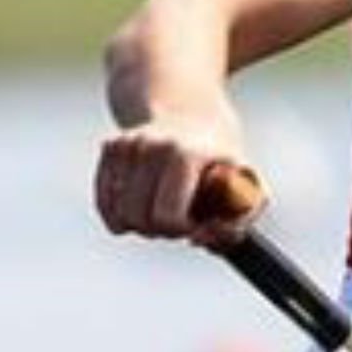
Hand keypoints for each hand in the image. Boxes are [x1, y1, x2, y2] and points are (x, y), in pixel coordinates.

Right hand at [94, 116, 258, 243]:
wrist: (192, 114)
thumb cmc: (220, 160)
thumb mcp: (248, 185)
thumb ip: (239, 220)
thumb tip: (202, 238)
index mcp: (187, 154)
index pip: (168, 216)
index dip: (183, 230)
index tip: (195, 223)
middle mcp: (152, 145)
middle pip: (141, 220)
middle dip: (162, 230)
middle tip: (180, 219)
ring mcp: (127, 145)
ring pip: (119, 216)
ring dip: (141, 224)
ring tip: (163, 209)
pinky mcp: (109, 148)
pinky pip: (104, 203)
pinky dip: (120, 215)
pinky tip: (142, 205)